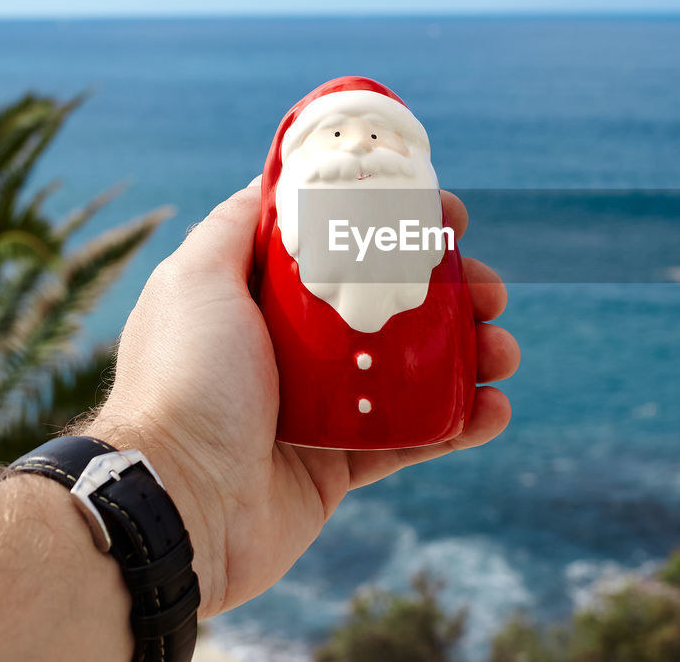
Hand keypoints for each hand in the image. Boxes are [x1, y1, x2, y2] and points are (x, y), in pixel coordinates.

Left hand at [87, 183, 516, 617]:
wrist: (176, 503)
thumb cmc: (185, 383)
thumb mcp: (197, 279)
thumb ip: (234, 225)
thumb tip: (274, 176)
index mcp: (266, 301)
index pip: (347, 249)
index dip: (401, 227)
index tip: (447, 216)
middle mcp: (296, 350)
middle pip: (395, 307)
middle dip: (455, 294)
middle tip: (489, 290)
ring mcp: (323, 409)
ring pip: (416, 371)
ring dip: (471, 354)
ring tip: (502, 349)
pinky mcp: (342, 466)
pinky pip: (416, 438)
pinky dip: (461, 423)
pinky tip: (495, 408)